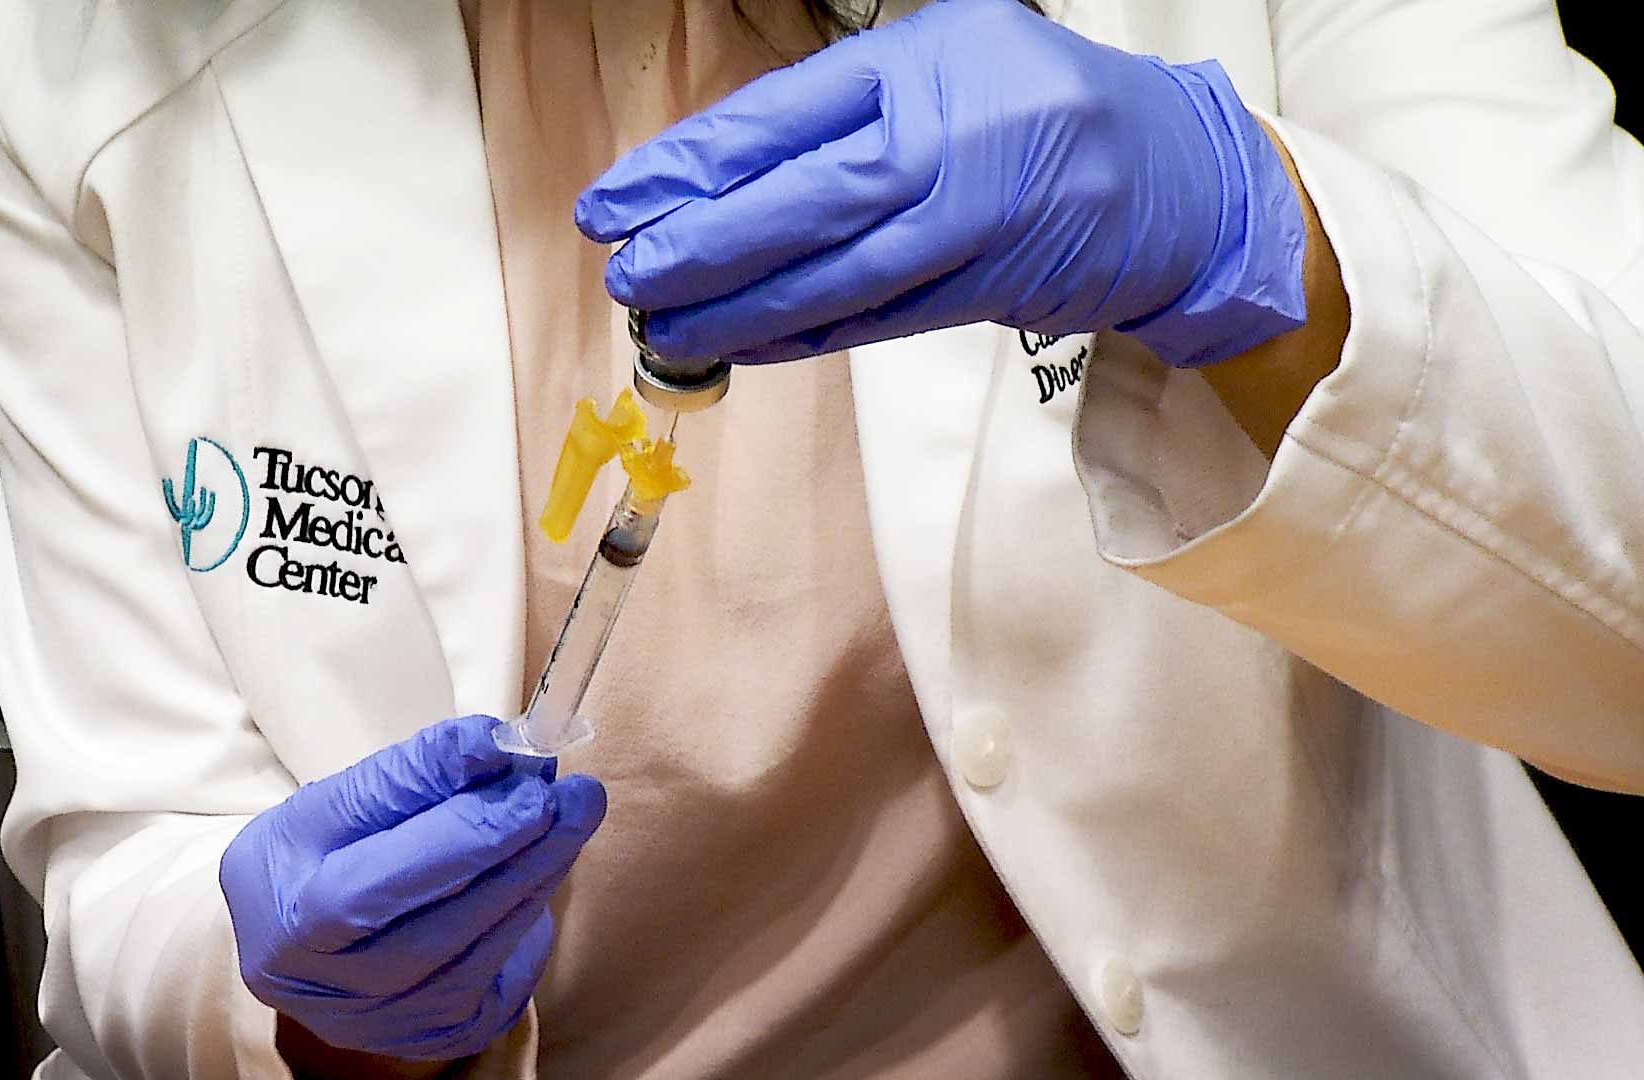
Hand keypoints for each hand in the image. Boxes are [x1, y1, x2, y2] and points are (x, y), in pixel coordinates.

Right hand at [220, 715, 606, 1060]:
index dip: (455, 831)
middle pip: (438, 926)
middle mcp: (333, 991)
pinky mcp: (432, 1038)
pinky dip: (528, 916)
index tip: (518, 772)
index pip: (375, 885)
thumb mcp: (329, 806)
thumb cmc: (308, 860)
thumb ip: (408, 776)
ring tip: (573, 813)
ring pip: (480, 952)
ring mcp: (386, 1024)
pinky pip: (500, 977)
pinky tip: (544, 867)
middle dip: (515, 851)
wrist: (288, 943)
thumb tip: (491, 742)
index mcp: (291, 924)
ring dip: (537, 876)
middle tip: (572, 795)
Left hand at [576, 0, 1305, 368]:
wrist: (1173, 177)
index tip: (615, 203)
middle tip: (628, 276)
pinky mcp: (984, 291)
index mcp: (920, 65)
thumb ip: (842, 103)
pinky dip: (801, 335)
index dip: (685, 169)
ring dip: (738, 311)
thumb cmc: (1038, 102)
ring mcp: (969, 224)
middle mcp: (945, 142)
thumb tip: (720, 167)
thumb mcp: (944, 55)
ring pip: (831, 279)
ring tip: (666, 325)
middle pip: (796, 205)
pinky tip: (744, 343)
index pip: (776, 121)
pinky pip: (872, 321)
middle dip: (698, 249)